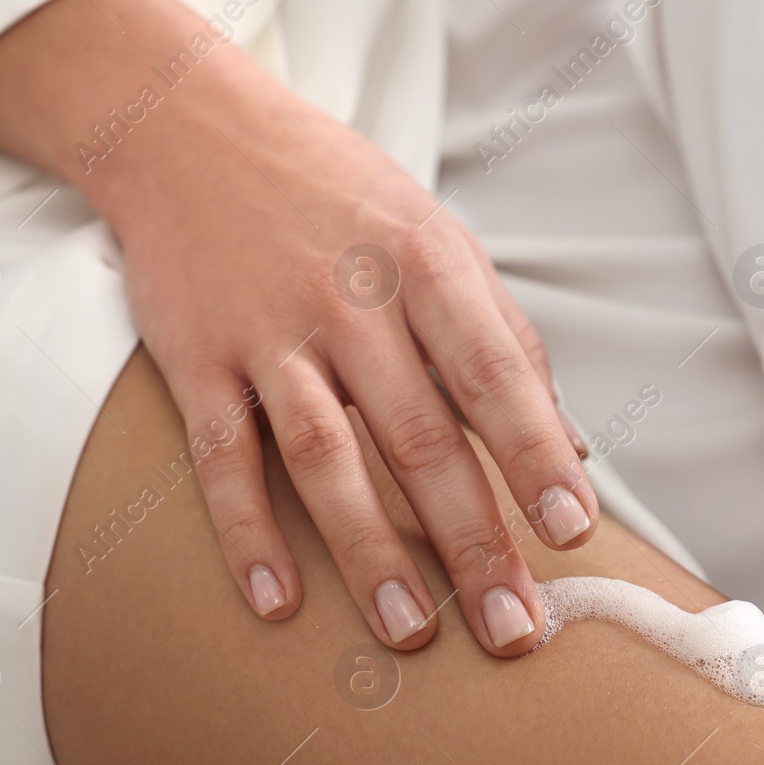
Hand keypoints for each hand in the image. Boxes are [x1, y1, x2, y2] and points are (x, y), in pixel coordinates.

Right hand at [0, 0, 594, 652]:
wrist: (190, 129)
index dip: (536, 456)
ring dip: (369, 553)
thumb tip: (572, 446)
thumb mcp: (437, 238)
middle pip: (420, 437)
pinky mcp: (196, 357)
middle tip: (512, 630)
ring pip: (325, 457)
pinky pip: (223, 456)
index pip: (496, 374)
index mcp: (426, 264)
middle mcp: (350, 300)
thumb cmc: (338, 196)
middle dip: (472, 540)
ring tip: (409, 635)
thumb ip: (505, 338)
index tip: (573, 534)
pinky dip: (246, 531)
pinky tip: (277, 603)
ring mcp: (269, 332)